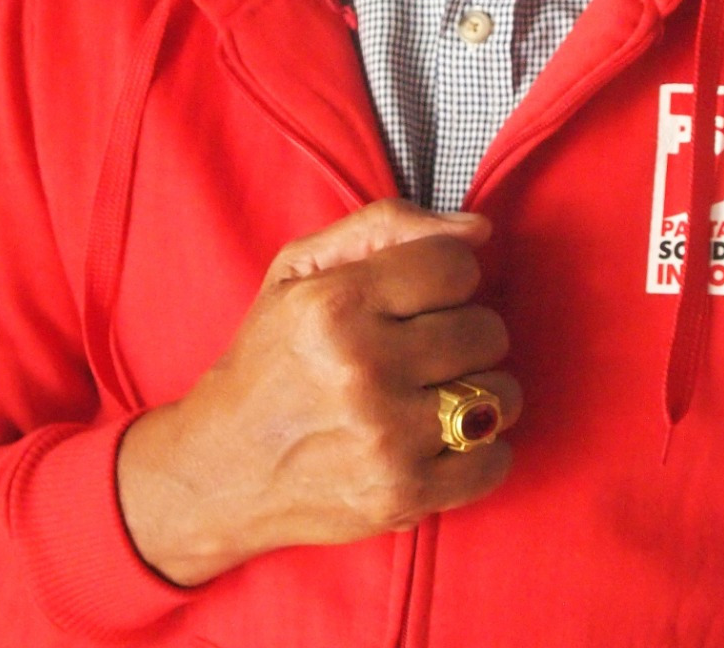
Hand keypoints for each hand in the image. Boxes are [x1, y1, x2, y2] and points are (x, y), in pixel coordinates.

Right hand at [116, 199, 520, 585]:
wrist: (222, 470)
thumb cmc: (269, 356)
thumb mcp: (300, 268)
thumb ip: (387, 226)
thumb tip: (479, 230)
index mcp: (335, 303)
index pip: (458, 266)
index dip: (448, 277)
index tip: (424, 298)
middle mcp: (361, 368)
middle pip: (486, 329)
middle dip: (465, 333)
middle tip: (425, 350)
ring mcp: (384, 437)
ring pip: (501, 395)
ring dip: (480, 393)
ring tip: (436, 394)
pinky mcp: (400, 496)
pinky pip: (494, 462)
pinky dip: (482, 452)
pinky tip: (441, 441)